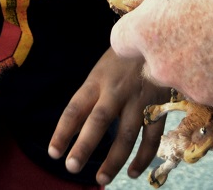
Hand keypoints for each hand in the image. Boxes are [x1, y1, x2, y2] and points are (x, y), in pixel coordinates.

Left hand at [48, 47, 166, 184]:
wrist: (159, 37)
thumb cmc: (123, 58)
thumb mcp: (101, 71)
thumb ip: (88, 99)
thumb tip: (72, 130)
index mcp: (98, 80)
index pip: (75, 107)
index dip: (63, 131)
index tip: (53, 153)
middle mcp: (116, 89)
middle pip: (99, 119)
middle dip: (85, 145)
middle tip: (72, 166)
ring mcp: (139, 97)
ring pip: (127, 132)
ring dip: (115, 159)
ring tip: (102, 178)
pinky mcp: (159, 105)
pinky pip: (152, 135)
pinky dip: (144, 156)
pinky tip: (134, 172)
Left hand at [110, 0, 212, 161]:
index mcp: (149, 28)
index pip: (124, 44)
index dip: (144, 35)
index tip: (163, 28)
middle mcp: (169, 65)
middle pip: (159, 72)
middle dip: (179, 59)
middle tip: (210, 39)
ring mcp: (204, 93)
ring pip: (196, 104)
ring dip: (212, 89)